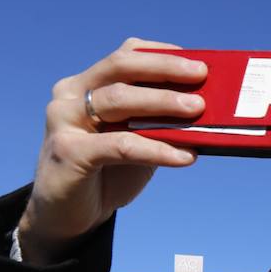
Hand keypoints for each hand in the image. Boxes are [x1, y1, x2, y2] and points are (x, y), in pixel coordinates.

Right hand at [18, 38, 209, 263]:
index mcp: (87, 84)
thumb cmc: (106, 174)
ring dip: (163, 102)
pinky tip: (185, 157)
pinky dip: (157, 149)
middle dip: (165, 68)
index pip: (125, 56)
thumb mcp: (136, 141)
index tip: (198, 61)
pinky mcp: (69, 151)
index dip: (162, 55)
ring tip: (198, 109)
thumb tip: (205, 110)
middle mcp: (71, 95)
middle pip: (121, 66)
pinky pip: (121, 144)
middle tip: (202, 75)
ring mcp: (65, 120)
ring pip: (120, 99)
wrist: (67, 216)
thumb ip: (159, 122)